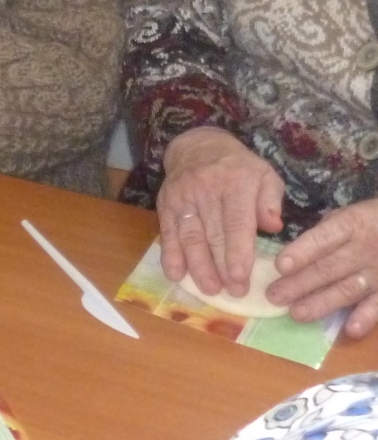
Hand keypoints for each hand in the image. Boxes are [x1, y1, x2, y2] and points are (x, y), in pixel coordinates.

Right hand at [157, 127, 282, 295]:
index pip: (236, 223)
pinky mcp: (165, 204)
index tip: (241, 279)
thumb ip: (272, 200)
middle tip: (232, 292)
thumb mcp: (265, 175)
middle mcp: (205, 189)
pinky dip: (170, 255)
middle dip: (221, 266)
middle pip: (213, 234)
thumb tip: (274, 226)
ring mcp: (182, 197)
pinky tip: (176, 274)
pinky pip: (167, 232)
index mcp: (235, 183)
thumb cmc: (239, 168)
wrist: (198, 147)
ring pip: (189, 236)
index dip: (238, 253)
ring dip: (198, 265)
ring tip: (209, 289)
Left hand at [270, 199, 377, 336]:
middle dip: (300, 283)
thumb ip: (321, 236)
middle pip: (329, 268)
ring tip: (296, 314)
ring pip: (347, 289)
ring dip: (322, 303)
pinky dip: (365, 317)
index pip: (322, 239)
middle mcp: (363, 249)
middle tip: (274, 296)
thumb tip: (288, 259)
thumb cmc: (366, 224)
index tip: (279, 266)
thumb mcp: (344, 218)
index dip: (301, 253)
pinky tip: (350, 329)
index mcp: (349, 225)